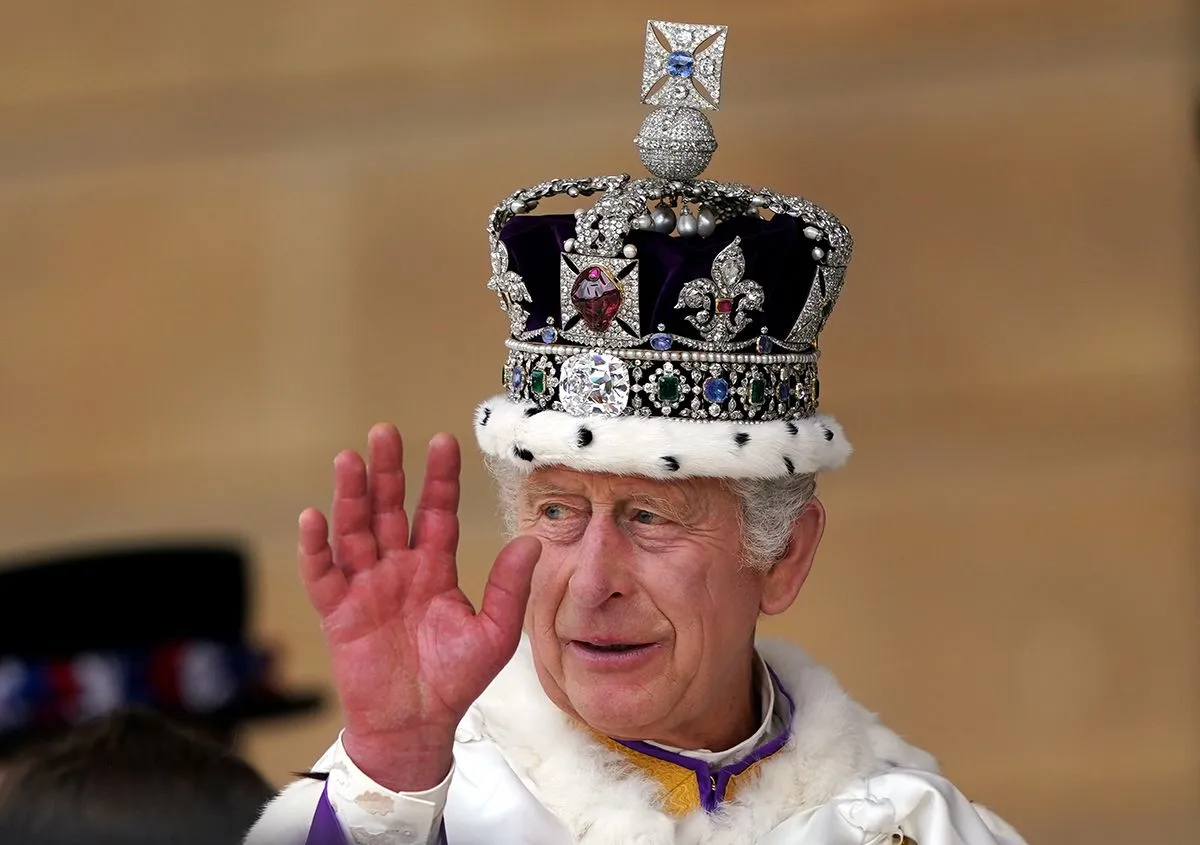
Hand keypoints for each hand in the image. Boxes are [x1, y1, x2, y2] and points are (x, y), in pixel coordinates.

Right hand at [297, 424, 540, 790]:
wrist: (416, 727)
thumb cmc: (454, 681)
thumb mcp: (494, 633)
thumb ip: (508, 588)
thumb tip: (531, 542)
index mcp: (434, 567)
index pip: (436, 511)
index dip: (439, 478)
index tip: (442, 440)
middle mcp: (398, 568)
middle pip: (389, 509)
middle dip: (387, 471)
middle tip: (384, 432)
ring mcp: (366, 587)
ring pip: (354, 531)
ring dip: (350, 496)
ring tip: (349, 459)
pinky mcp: (338, 612)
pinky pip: (323, 575)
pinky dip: (315, 548)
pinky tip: (314, 517)